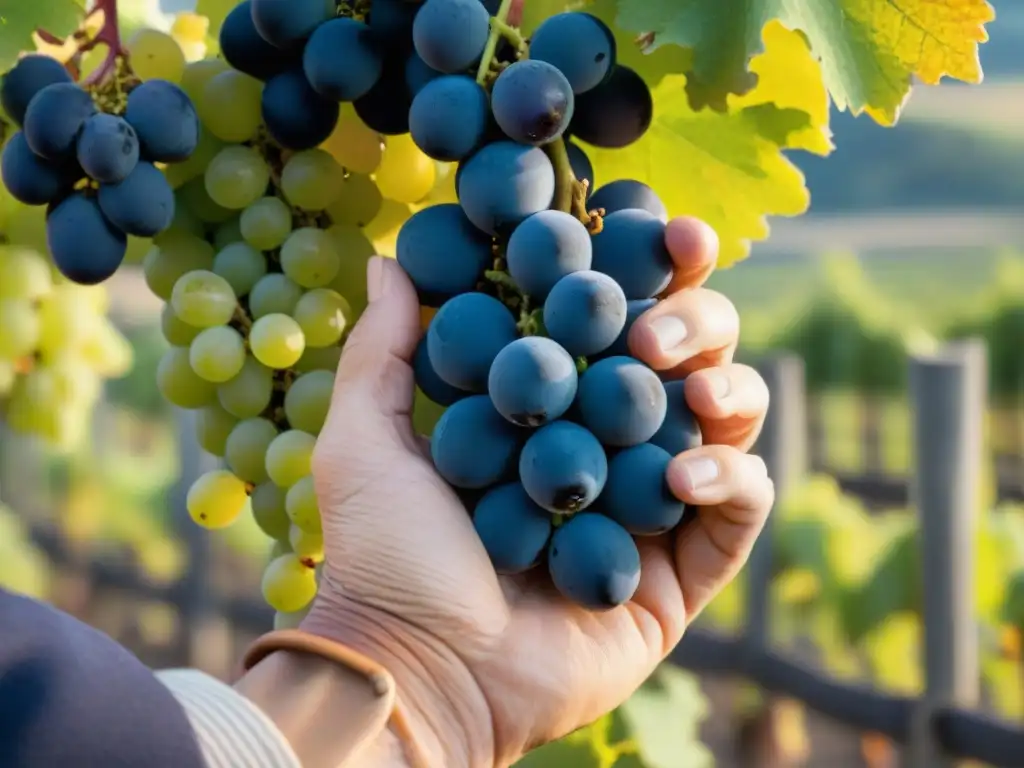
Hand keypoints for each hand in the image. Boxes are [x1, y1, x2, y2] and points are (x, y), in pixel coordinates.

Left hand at [302, 217, 774, 767]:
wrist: (419, 669)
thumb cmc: (384, 554)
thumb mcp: (368, 439)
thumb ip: (385, 347)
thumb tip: (393, 259)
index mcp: (549, 405)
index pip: (613, 317)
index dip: (647, 269)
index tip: (662, 230)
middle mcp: (608, 444)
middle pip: (687, 356)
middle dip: (695, 321)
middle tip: (653, 331)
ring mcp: (650, 505)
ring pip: (729, 420)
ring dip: (728, 387)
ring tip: (690, 392)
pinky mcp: (682, 571)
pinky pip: (742, 509)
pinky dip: (732, 479)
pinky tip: (684, 476)